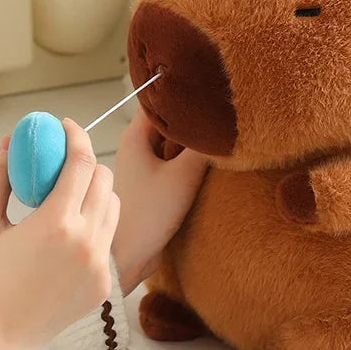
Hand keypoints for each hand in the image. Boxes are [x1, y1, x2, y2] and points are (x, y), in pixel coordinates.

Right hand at [0, 120, 119, 349]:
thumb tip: (9, 144)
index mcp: (56, 224)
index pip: (82, 163)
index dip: (76, 136)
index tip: (65, 126)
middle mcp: (87, 242)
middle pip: (105, 180)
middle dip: (87, 163)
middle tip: (63, 162)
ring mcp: (100, 266)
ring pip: (114, 208)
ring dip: (96, 192)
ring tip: (66, 196)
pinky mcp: (103, 284)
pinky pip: (108, 239)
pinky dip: (95, 224)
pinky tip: (68, 231)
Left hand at [112, 108, 208, 294]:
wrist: (128, 257)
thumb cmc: (148, 215)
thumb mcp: (182, 177)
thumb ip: (202, 148)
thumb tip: (221, 124)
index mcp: (135, 136)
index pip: (158, 100)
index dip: (181, 94)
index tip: (207, 93)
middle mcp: (136, 147)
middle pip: (167, 121)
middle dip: (191, 121)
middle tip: (221, 117)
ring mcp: (143, 166)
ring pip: (171, 143)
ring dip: (191, 144)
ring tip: (218, 142)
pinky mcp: (151, 185)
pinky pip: (171, 163)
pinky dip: (187, 162)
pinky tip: (206, 168)